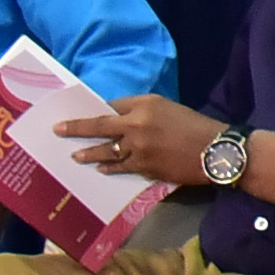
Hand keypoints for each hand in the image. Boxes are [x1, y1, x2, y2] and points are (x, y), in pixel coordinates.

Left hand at [52, 96, 227, 184]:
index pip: (111, 106)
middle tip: (57, 130)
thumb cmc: (195, 126)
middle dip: (76, 128)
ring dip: (88, 153)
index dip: (95, 110)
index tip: (77, 113)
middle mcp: (137, 126)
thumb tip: (119, 117)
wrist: (217, 152)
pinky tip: (100, 168)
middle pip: (99, 127)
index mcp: (144, 106)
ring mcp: (138, 149)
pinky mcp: (144, 168)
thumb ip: (143, 111)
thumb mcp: (169, 108)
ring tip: (76, 156)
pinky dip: (109, 167)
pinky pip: (121, 167)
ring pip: (106, 151)